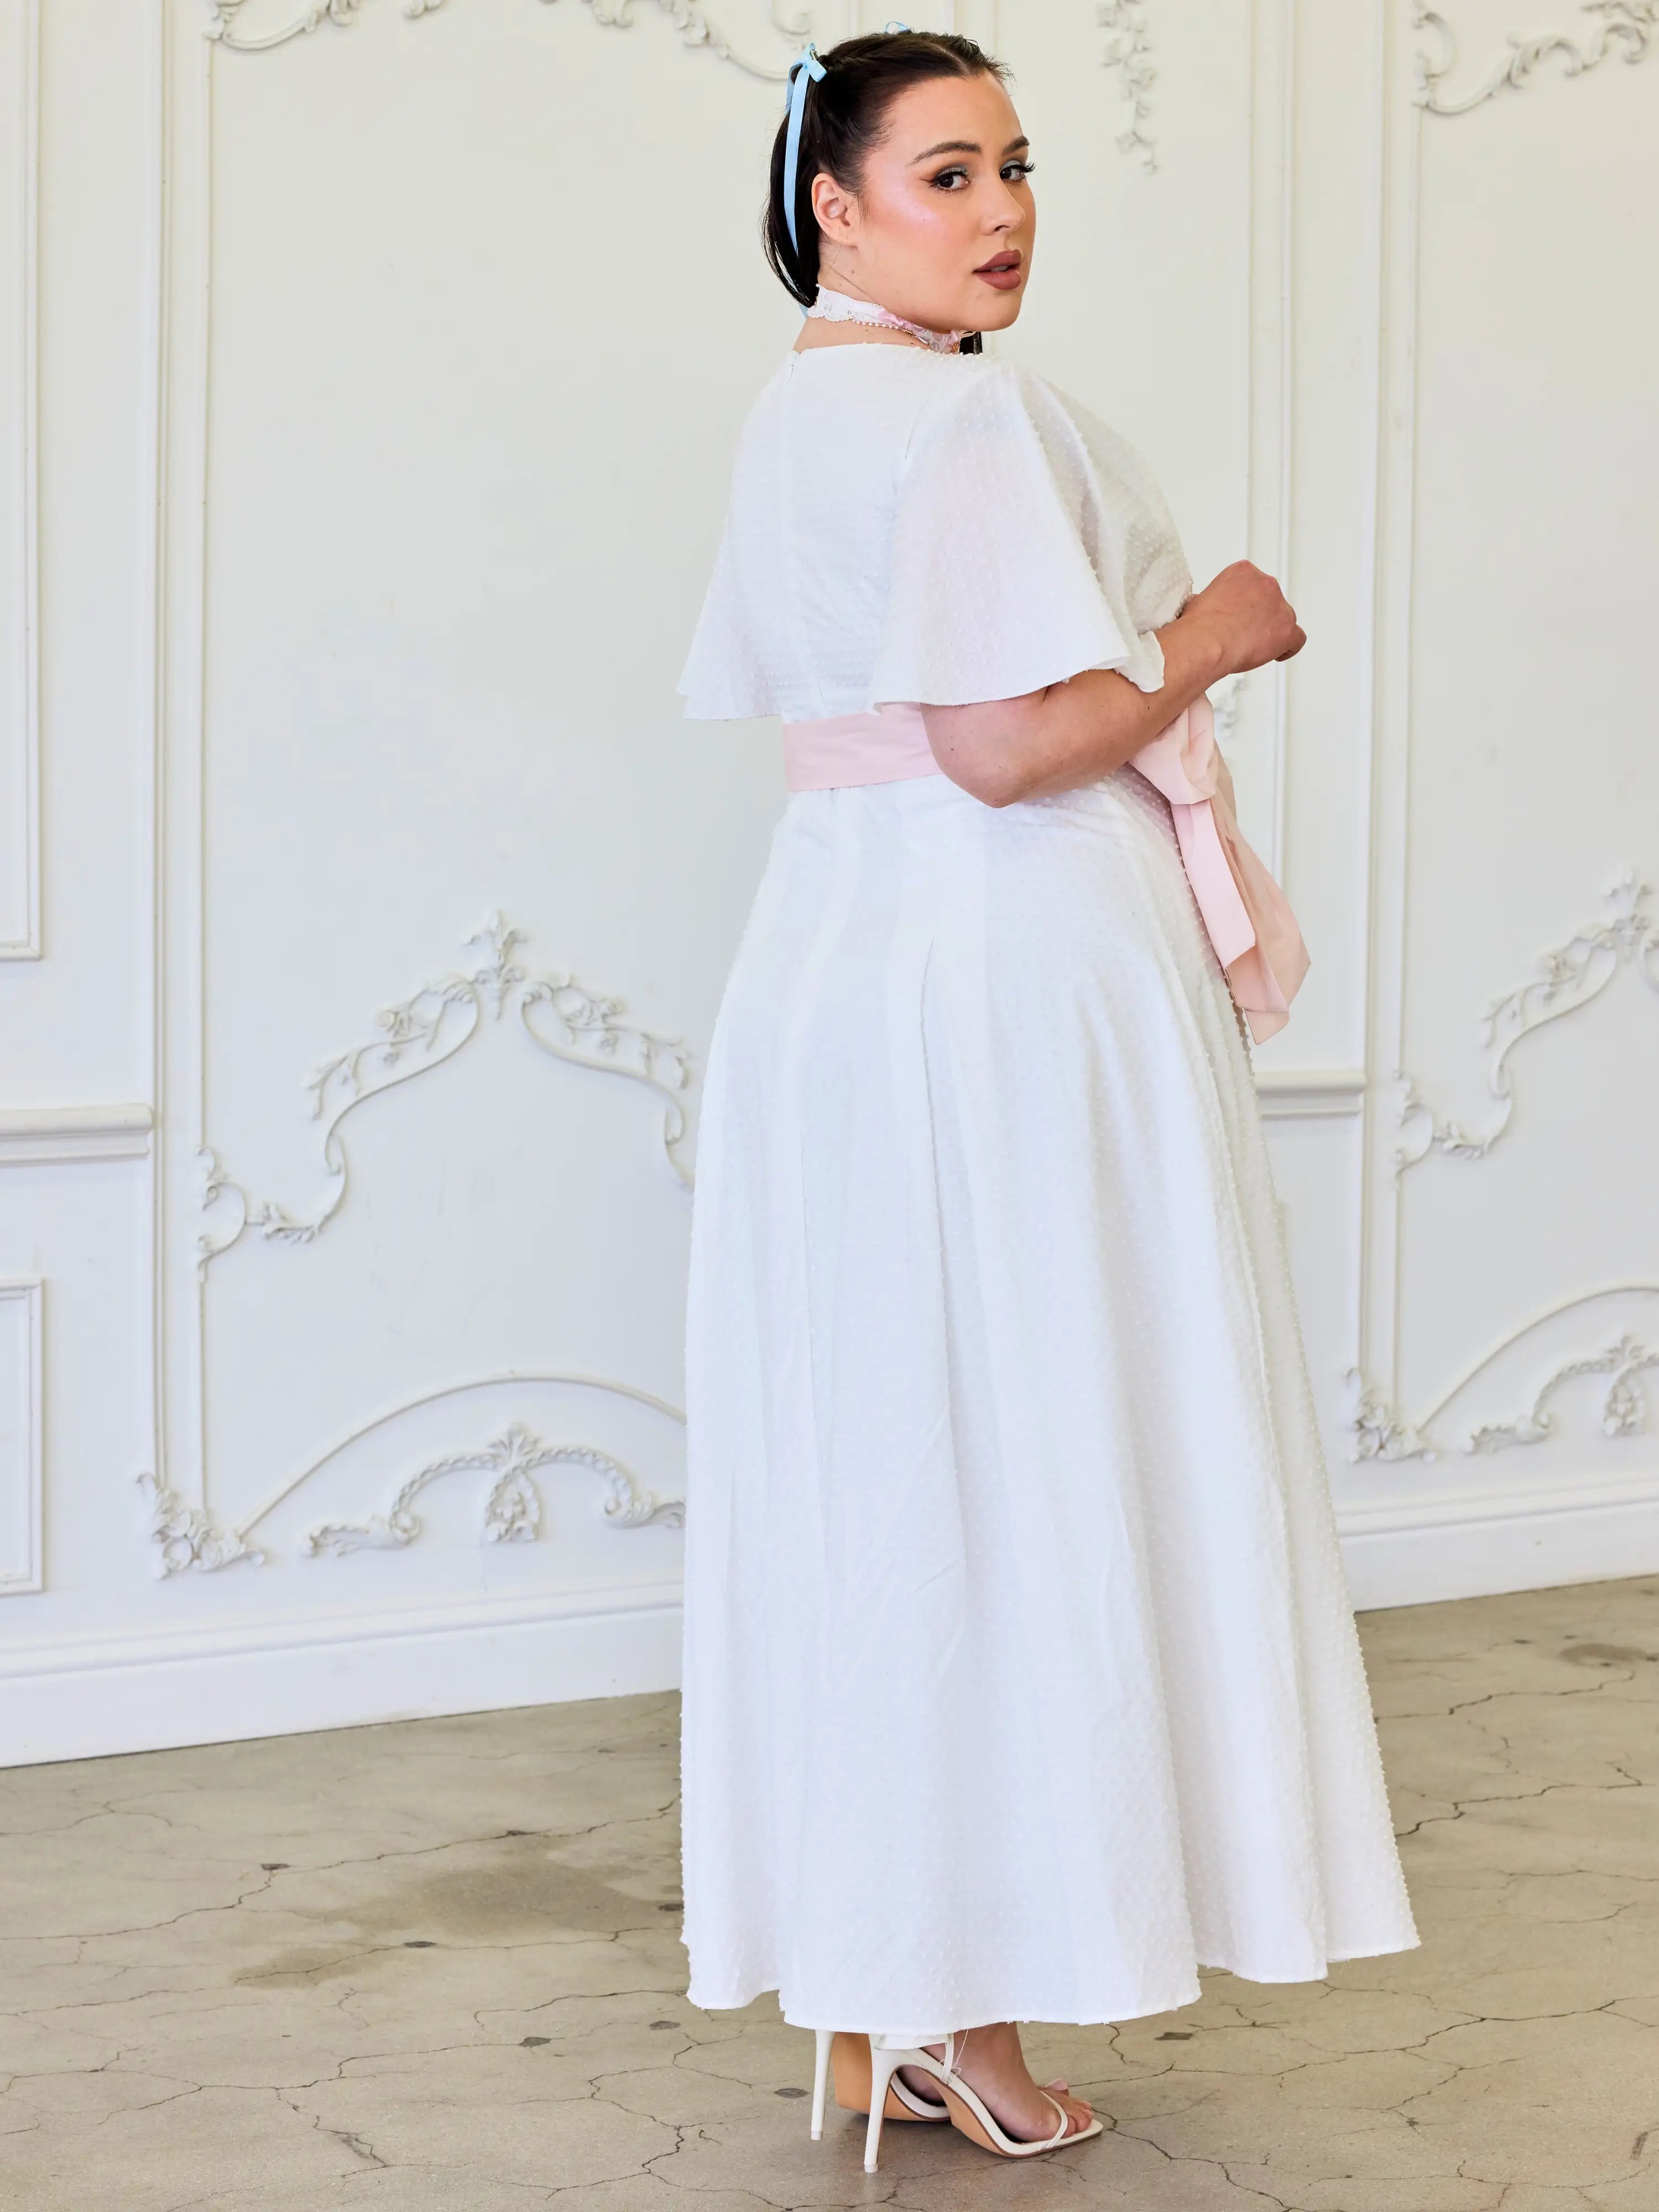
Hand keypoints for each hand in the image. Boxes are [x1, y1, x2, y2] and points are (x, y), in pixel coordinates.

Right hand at [1180, 561, 1305, 678]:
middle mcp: (1265, 584)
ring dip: (1273, 630)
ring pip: (1284, 619)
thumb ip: (1213, 600)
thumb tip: (1207, 609)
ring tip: (1255, 646)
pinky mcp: (1287, 629)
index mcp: (1243, 572)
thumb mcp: (1199, 600)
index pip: (1254, 584)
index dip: (1248, 602)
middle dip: (1261, 616)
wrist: (1205, 641)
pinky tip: (1277, 654)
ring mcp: (1279, 606)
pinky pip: (1297, 639)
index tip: (1240, 614)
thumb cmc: (1199, 625)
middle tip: (1245, 631)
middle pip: (1271, 600)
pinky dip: (1288, 648)